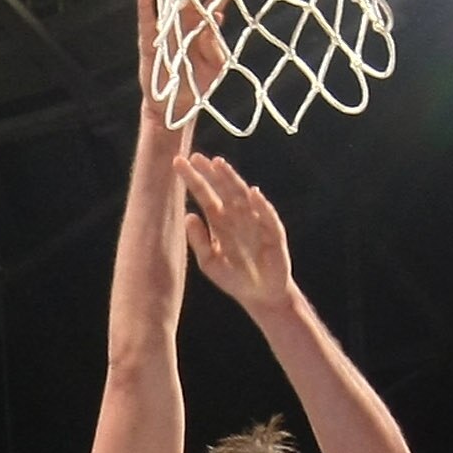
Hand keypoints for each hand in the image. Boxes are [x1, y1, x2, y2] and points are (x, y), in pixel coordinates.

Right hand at [137, 0, 226, 136]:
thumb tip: (218, 18)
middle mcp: (186, 23)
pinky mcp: (151, 41)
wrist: (176, 107)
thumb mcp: (216, 67)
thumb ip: (216, 44)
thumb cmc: (198, 85)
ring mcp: (168, 30)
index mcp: (203, 27)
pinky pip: (147, 20)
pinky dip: (146, 5)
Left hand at [179, 152, 293, 313]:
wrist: (259, 295)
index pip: (204, 195)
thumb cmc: (233, 278)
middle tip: (196, 157)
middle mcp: (237, 216)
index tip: (179, 163)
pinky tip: (252, 194)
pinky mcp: (273, 233)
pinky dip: (261, 206)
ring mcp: (256, 221)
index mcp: (219, 221)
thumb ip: (199, 241)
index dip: (193, 179)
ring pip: (242, 196)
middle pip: (222, 189)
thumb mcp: (209, 263)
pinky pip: (267, 217)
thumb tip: (188, 217)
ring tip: (219, 165)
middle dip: (210, 173)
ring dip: (232, 180)